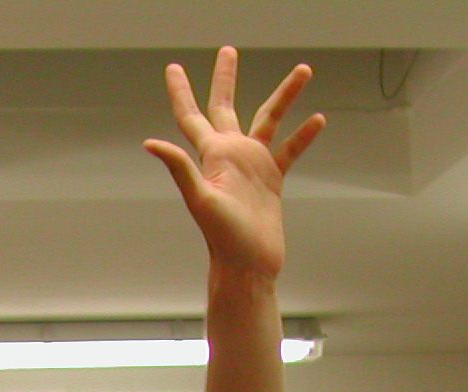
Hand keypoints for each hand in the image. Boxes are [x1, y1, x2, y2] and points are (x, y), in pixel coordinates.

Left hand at [145, 50, 323, 277]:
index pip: (190, 116)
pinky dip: (303, 135)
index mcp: (210, 156)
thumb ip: (180, 168)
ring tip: (304, 70)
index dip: (181, 91)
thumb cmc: (223, 239)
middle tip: (228, 50)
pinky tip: (317, 119)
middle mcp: (229, 155)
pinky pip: (289, 150)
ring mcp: (251, 166)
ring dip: (285, 96)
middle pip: (225, 106)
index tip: (173, 68)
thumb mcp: (200, 200)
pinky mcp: (272, 180)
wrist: (248, 266)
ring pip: (269, 119)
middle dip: (226, 78)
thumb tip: (150, 143)